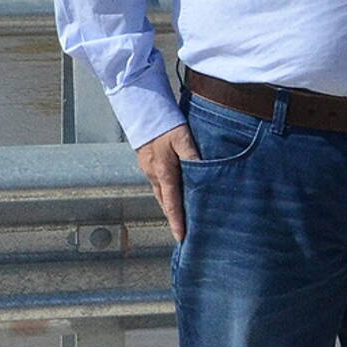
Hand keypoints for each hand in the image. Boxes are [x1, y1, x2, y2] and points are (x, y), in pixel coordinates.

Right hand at [136, 122, 200, 241]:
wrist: (142, 109)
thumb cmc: (164, 123)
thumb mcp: (183, 138)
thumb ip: (193, 155)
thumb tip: (204, 171)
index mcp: (163, 172)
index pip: (171, 203)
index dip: (177, 221)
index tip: (181, 237)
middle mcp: (154, 174)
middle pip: (165, 202)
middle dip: (174, 218)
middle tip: (184, 233)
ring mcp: (149, 169)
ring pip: (161, 193)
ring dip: (170, 205)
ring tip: (181, 218)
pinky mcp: (148, 162)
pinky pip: (159, 183)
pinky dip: (167, 192)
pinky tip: (175, 193)